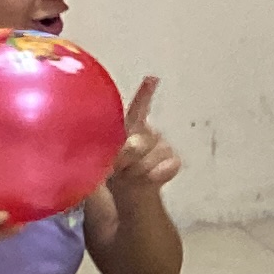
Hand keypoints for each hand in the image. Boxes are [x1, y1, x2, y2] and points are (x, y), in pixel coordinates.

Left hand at [105, 77, 179, 197]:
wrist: (127, 194)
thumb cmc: (110, 172)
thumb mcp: (99, 159)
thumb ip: (104, 150)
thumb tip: (118, 147)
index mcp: (128, 127)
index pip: (139, 107)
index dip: (145, 93)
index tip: (152, 79)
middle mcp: (147, 132)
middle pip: (141, 140)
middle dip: (127, 155)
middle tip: (116, 167)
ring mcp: (162, 146)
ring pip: (152, 157)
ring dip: (138, 170)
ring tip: (128, 175)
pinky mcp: (174, 161)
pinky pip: (167, 166)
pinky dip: (155, 175)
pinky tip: (147, 179)